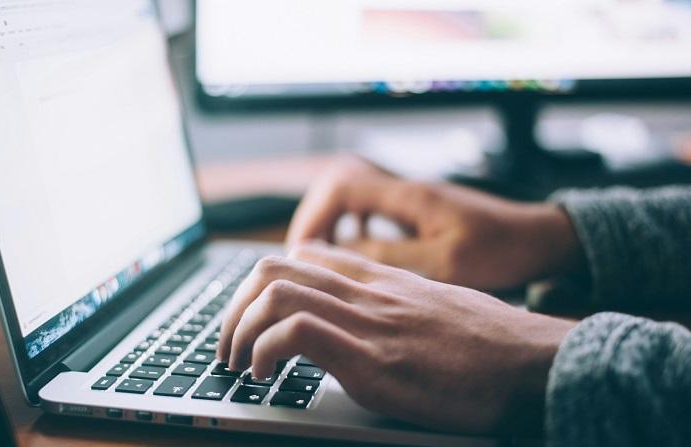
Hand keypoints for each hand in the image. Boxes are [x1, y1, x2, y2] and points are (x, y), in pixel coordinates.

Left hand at [217, 242, 575, 433]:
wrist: (535, 362)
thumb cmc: (491, 344)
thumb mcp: (436, 308)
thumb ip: (395, 305)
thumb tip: (367, 322)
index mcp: (382, 280)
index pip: (304, 255)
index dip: (263, 283)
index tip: (253, 317)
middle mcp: (368, 292)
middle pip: (274, 267)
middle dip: (235, 307)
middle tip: (229, 344)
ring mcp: (369, 322)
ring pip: (275, 292)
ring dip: (238, 329)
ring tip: (237, 363)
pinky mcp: (373, 360)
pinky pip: (296, 333)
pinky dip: (264, 352)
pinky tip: (265, 376)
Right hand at [287, 157, 582, 290]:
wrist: (539, 238)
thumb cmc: (502, 250)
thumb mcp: (445, 263)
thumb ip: (391, 257)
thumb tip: (340, 255)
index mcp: (409, 196)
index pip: (341, 186)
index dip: (314, 216)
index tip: (303, 252)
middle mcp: (405, 190)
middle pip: (338, 185)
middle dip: (314, 218)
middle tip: (304, 257)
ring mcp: (411, 198)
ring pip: (352, 196)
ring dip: (331, 223)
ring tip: (321, 257)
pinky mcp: (417, 211)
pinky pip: (370, 209)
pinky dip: (352, 227)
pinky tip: (355, 252)